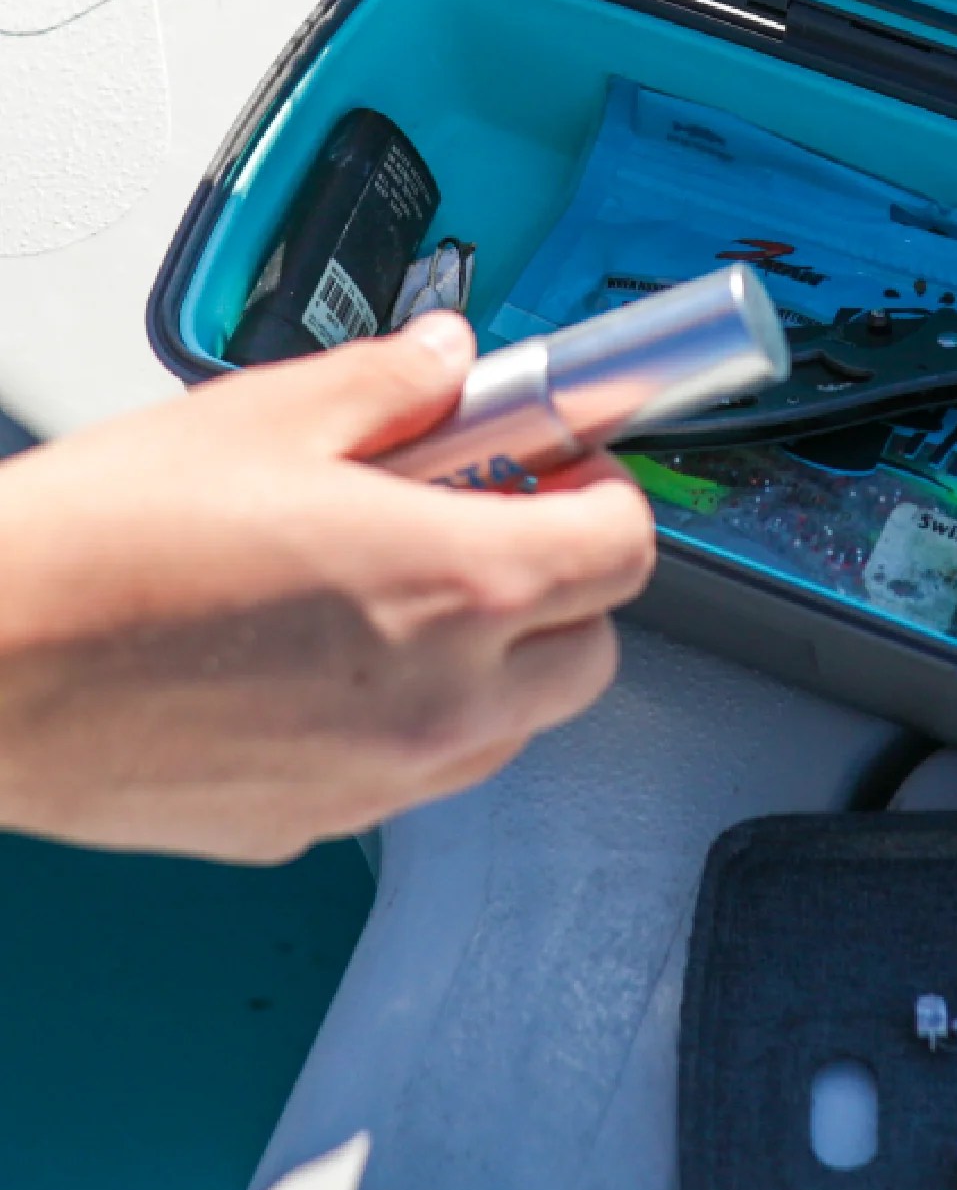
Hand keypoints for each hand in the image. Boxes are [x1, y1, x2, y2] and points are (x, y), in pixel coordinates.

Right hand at [0, 312, 655, 862]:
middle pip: (592, 653)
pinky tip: (328, 660)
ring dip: (499, 662)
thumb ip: (392, 387)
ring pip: (513, 727)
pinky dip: (409, 719)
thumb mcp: (266, 419)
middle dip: (565, 585)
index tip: (568, 470)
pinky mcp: (311, 826)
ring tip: (406, 590)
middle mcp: (441, 699)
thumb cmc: (99, 550)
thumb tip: (450, 363)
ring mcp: (380, 779)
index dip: (609, 496)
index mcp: (459, 587)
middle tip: (495, 523)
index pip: (625, 551)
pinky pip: (413, 773)